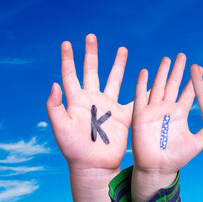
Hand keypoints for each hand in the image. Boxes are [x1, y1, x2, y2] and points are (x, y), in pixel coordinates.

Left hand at [45, 34, 128, 201]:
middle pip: (92, 70)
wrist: (93, 165)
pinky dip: (141, 89)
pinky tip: (147, 78)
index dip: (68, 59)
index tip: (66, 43)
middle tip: (91, 36)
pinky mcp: (122, 115)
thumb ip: (55, 106)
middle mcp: (92, 99)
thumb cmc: (73, 149)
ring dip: (117, 64)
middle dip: (92, 53)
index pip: (71, 74)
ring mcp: (108, 106)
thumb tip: (54, 84)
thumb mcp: (60, 128)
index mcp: (76, 100)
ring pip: (114, 79)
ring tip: (122, 49)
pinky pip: (133, 99)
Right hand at [130, 53, 202, 201]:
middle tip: (183, 55)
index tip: (200, 65)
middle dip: (178, 70)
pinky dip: (141, 84)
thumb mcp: (198, 142)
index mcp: (180, 113)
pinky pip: (140, 97)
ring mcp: (153, 111)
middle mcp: (167, 109)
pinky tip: (144, 72)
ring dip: (162, 73)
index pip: (188, 92)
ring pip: (158, 86)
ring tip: (167, 59)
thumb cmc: (178, 158)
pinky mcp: (141, 116)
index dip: (194, 79)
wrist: (158, 169)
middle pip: (173, 84)